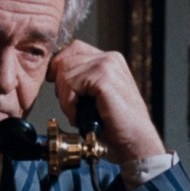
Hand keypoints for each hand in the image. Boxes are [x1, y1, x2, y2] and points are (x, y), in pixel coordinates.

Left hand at [48, 40, 165, 163]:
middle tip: (72, 108)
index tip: (58, 87)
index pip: (73, 49)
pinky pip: (70, 85)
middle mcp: (110, 58)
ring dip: (65, 99)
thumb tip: (53, 73)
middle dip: (61, 86)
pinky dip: (69, 105)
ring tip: (78, 115)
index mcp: (109, 60)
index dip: (60, 68)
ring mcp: (108, 65)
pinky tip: (80, 117)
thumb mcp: (95, 96)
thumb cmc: (116, 125)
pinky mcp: (104, 78)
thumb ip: (81, 80)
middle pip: (65, 60)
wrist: (136, 141)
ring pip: (64, 73)